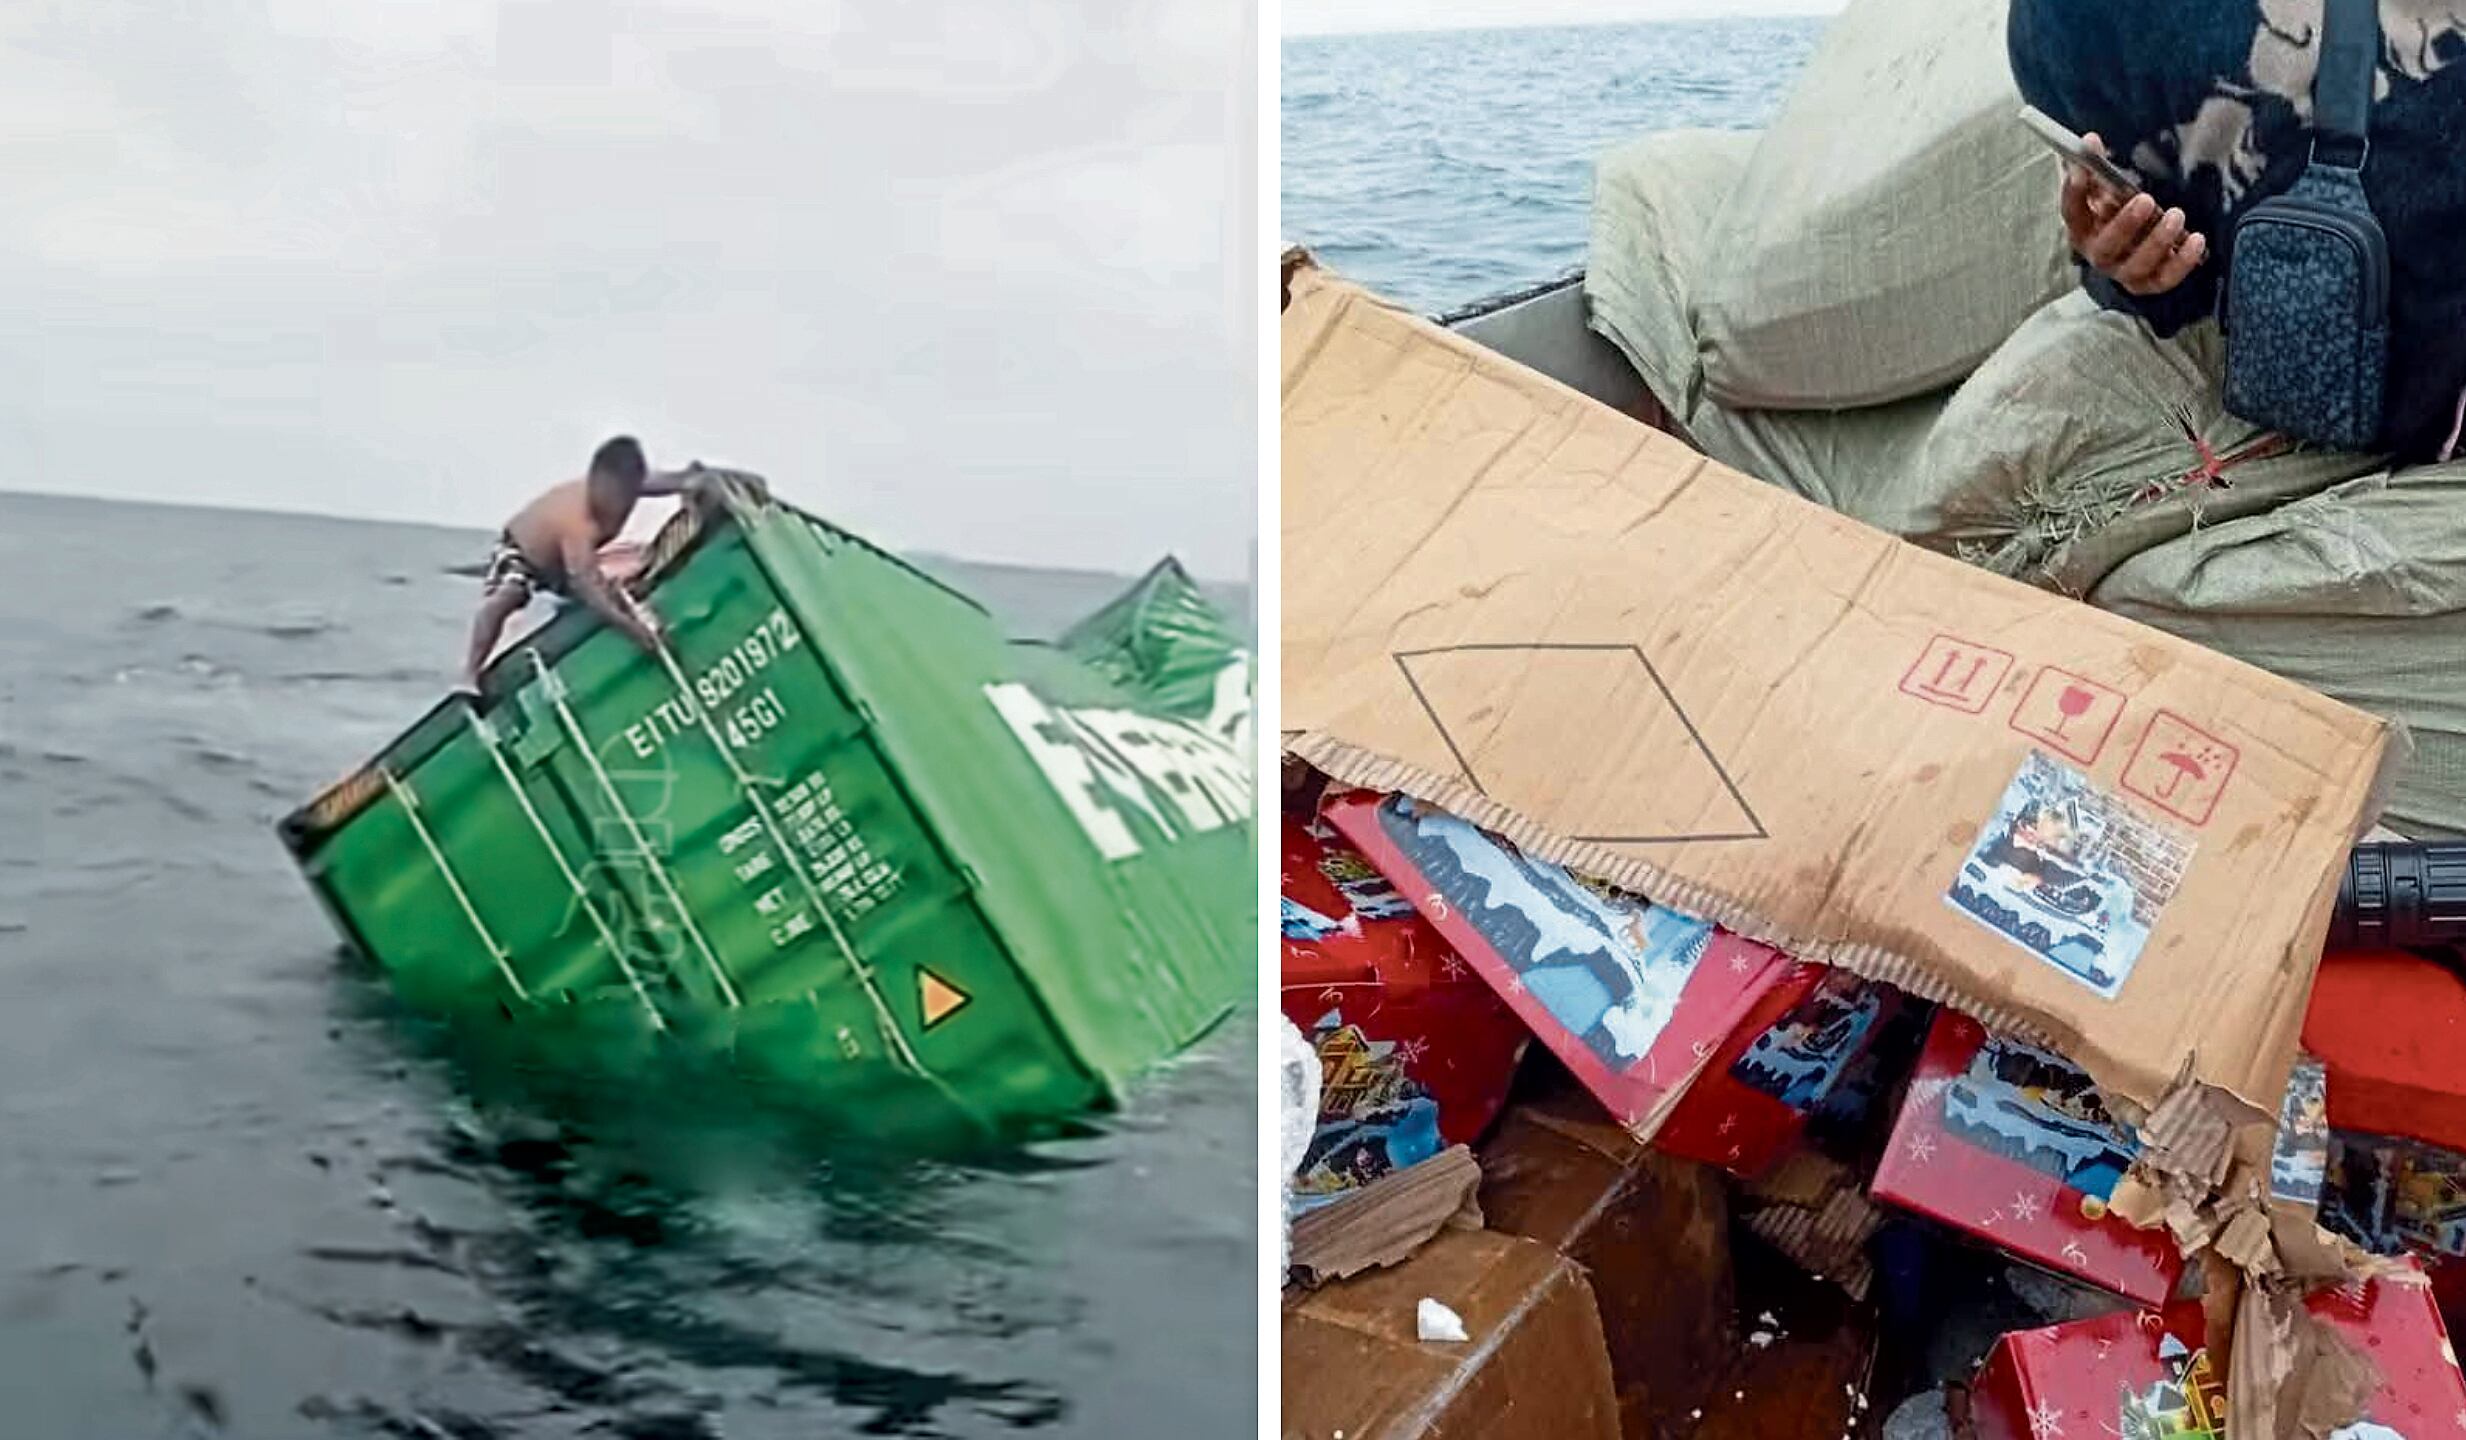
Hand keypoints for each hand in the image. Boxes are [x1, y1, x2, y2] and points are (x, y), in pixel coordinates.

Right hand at [2061, 133, 2205, 296]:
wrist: (2133, 250)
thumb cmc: (2117, 213)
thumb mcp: (2105, 190)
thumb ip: (2097, 168)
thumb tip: (2090, 140)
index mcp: (2083, 229)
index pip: (2072, 212)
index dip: (2074, 193)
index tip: (2083, 170)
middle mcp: (2099, 254)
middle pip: (2106, 246)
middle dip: (2125, 223)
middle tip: (2145, 199)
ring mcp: (2124, 271)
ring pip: (2136, 265)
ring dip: (2156, 241)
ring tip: (2176, 215)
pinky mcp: (2149, 283)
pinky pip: (2165, 279)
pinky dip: (2181, 262)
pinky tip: (2196, 240)